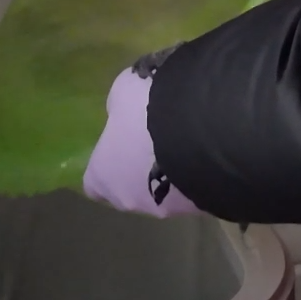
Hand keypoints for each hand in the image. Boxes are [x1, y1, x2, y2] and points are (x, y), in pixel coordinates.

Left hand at [81, 67, 198, 217]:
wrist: (204, 128)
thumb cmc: (148, 111)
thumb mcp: (124, 91)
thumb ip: (118, 106)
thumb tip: (122, 112)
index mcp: (103, 175)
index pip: (94, 185)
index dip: (105, 167)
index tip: (118, 149)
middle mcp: (130, 200)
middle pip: (129, 191)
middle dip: (140, 170)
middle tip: (154, 142)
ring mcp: (166, 208)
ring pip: (163, 194)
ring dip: (169, 174)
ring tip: (185, 144)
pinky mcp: (199, 208)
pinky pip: (191, 190)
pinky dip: (194, 176)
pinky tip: (205, 151)